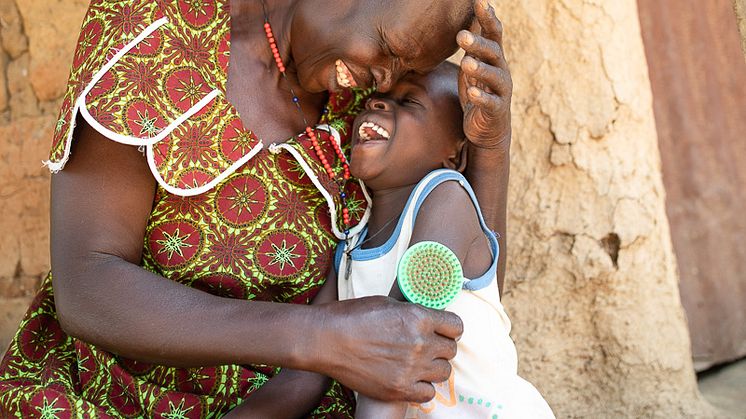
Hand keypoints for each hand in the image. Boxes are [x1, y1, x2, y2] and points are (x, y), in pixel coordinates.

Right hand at [315, 296, 461, 402]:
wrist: (325, 339)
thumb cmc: (351, 316)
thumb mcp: (387, 303)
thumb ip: (412, 312)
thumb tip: (428, 317)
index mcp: (418, 317)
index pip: (456, 326)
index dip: (449, 328)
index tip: (442, 331)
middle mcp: (419, 343)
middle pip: (451, 350)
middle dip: (441, 347)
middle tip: (426, 346)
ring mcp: (410, 369)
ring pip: (444, 372)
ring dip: (434, 367)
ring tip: (418, 363)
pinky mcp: (398, 389)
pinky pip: (428, 394)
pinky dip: (422, 387)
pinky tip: (410, 378)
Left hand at [457, 0, 512, 148]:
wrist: (488, 130)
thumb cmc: (478, 92)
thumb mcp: (473, 67)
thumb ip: (472, 47)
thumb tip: (467, 19)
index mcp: (495, 59)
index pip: (493, 34)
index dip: (488, 18)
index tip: (480, 2)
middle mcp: (502, 71)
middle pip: (493, 53)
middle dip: (478, 43)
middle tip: (461, 36)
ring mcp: (501, 92)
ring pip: (494, 77)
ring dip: (480, 69)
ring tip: (466, 64)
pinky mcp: (497, 111)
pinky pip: (490, 103)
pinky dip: (481, 97)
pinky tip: (472, 93)